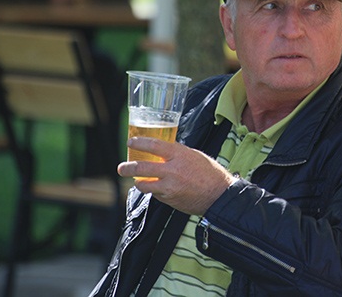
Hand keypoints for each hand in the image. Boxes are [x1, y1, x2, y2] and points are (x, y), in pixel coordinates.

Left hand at [119, 137, 235, 214]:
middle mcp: (173, 170)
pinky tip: (157, 188)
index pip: (154, 145)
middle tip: (122, 167)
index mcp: (180, 155)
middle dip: (128, 167)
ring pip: (144, 184)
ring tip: (137, 181)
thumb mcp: (194, 156)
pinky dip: (154, 191)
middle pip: (142, 167)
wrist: (219, 195)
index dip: (139, 143)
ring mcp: (170, 187)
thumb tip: (162, 151)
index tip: (130, 142)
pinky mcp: (169, 200)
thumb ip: (177, 153)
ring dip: (138, 182)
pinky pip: (155, 194)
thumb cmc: (210, 173)